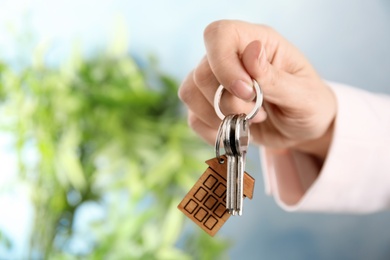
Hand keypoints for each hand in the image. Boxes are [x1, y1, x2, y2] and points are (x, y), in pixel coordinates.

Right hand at [179, 20, 336, 160]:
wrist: (302, 130)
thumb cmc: (310, 106)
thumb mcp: (303, 95)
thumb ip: (275, 78)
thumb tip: (251, 52)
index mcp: (257, 42)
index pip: (219, 35)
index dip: (223, 64)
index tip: (246, 92)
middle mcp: (232, 58)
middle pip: (202, 72)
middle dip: (228, 103)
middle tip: (257, 114)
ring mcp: (217, 81)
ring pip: (190, 93)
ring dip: (217, 117)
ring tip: (247, 122)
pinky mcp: (209, 105)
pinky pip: (193, 117)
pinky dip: (212, 130)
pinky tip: (235, 131)